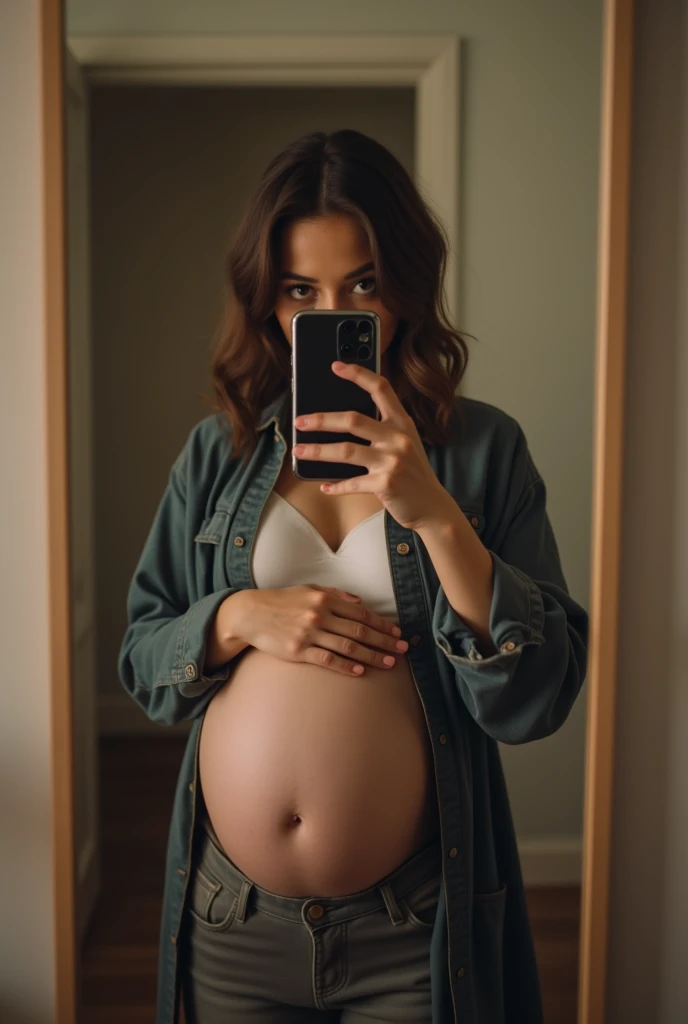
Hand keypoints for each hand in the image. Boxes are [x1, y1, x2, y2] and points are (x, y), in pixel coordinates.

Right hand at [229, 584, 407, 675]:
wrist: (250, 614)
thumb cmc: (281, 601)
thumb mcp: (309, 589)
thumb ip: (335, 594)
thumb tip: (360, 601)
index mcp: (324, 598)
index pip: (361, 612)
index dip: (381, 624)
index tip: (397, 632)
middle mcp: (319, 614)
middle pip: (359, 630)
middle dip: (384, 641)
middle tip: (402, 649)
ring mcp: (309, 633)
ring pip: (348, 646)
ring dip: (371, 655)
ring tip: (388, 663)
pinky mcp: (298, 650)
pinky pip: (327, 659)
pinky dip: (345, 666)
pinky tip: (360, 671)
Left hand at [292, 361, 453, 530]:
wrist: (433, 506)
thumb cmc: (412, 473)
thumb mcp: (404, 444)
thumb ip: (382, 430)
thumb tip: (340, 422)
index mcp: (402, 423)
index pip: (381, 388)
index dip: (358, 374)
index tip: (336, 366)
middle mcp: (398, 438)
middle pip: (353, 420)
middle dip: (322, 420)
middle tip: (299, 421)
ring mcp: (392, 461)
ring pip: (346, 451)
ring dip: (318, 451)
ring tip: (299, 451)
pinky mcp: (386, 484)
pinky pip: (352, 483)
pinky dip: (336, 486)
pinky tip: (324, 486)